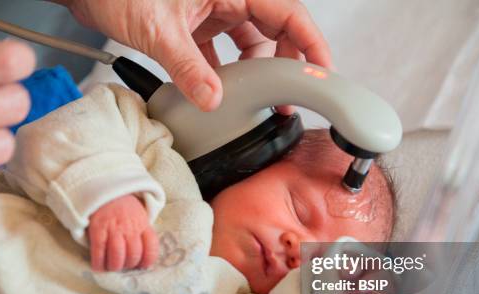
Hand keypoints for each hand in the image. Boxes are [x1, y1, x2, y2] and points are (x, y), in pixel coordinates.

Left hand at [55, 0, 331, 112]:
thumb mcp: (157, 30)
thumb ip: (187, 67)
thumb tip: (212, 100)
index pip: (288, 13)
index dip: (310, 43)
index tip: (321, 72)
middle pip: (275, 30)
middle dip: (281, 63)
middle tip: (283, 96)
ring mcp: (213, 9)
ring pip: (250, 43)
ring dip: (251, 71)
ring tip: (251, 98)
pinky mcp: (197, 23)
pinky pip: (224, 49)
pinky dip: (224, 70)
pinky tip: (219, 90)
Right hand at [88, 194, 158, 270]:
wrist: (106, 193)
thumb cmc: (125, 210)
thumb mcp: (140, 218)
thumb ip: (143, 235)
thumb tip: (144, 259)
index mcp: (143, 225)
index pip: (151, 248)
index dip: (147, 261)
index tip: (142, 266)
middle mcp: (130, 228)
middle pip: (134, 254)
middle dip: (129, 265)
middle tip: (124, 266)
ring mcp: (114, 228)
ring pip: (118, 254)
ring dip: (115, 266)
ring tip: (112, 267)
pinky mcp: (98, 229)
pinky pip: (99, 250)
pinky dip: (99, 262)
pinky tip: (99, 267)